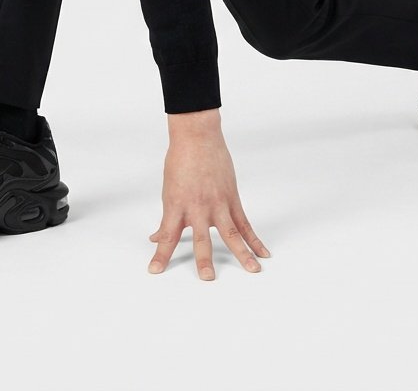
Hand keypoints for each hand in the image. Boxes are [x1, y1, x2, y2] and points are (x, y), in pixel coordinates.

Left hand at [147, 108, 269, 279]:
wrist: (197, 137)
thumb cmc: (179, 161)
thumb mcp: (169, 191)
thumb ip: (167, 218)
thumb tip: (156, 237)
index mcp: (177, 206)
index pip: (167, 236)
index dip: (161, 255)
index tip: (154, 271)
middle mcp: (198, 208)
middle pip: (201, 238)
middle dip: (204, 260)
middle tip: (208, 279)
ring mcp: (217, 204)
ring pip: (231, 233)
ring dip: (242, 254)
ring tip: (253, 271)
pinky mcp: (232, 199)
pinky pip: (245, 223)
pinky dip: (254, 239)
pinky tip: (263, 253)